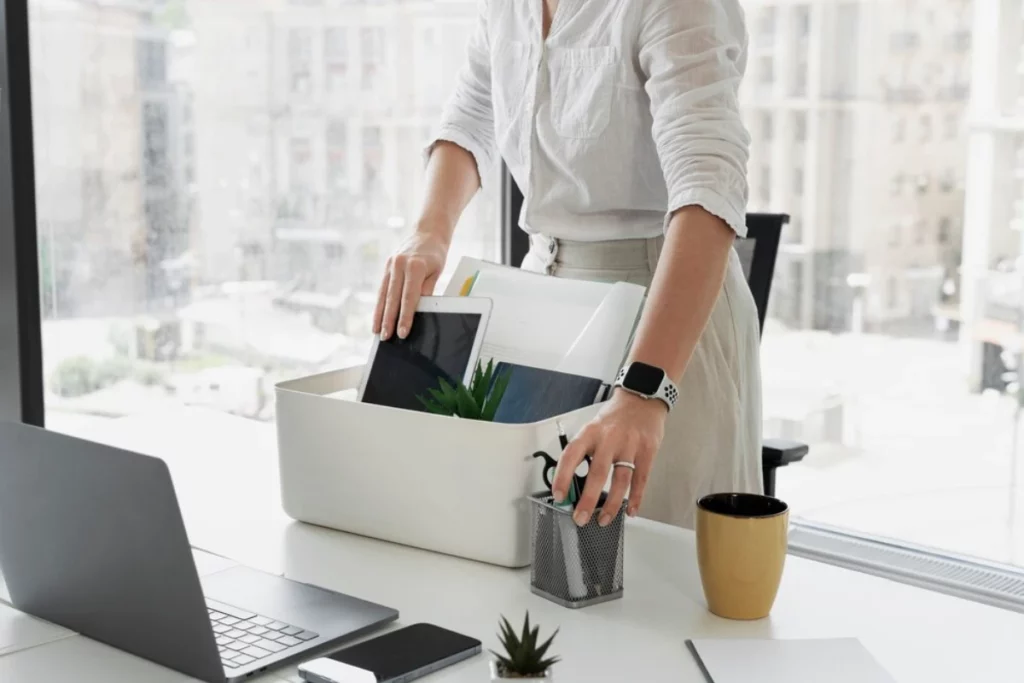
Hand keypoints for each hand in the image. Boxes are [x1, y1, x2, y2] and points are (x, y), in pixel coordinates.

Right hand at [372, 229, 448, 339]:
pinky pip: (382, 288)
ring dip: (379, 314)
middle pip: (393, 298)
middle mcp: (400, 265)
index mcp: (415, 266)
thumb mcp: (436, 271)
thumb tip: (420, 311)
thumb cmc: (435, 254)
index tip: (402, 333)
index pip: (409, 297)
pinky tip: (377, 316)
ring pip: (383, 294)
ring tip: (377, 331)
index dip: (405, 317)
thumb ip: (427, 290)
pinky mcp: (387, 267)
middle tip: (385, 337)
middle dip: (388, 320)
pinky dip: (379, 304)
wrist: (427, 232)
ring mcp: (391, 265)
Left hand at [553, 389, 666, 526]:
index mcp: (590, 432)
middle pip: (597, 473)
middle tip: (580, 518)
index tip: (559, 495)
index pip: (571, 455)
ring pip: (620, 480)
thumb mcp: (594, 429)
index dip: (562, 476)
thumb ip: (584, 452)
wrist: (642, 399)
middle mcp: (609, 439)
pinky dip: (635, 498)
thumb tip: (571, 483)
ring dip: (612, 504)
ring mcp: (630, 445)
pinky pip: (641, 479)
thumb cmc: (614, 419)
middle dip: (587, 500)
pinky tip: (629, 510)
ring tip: (603, 519)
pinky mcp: (647, 451)